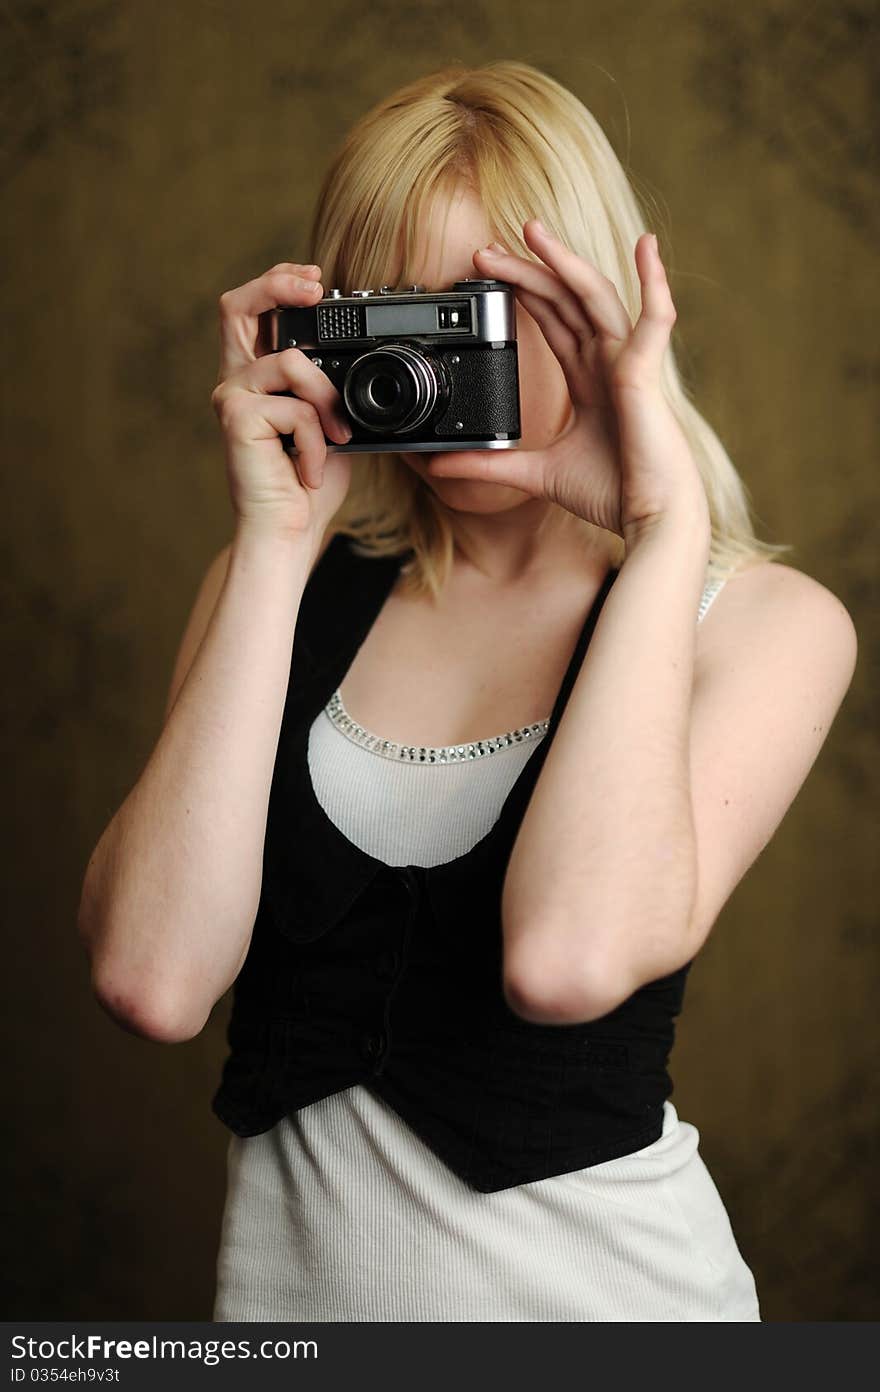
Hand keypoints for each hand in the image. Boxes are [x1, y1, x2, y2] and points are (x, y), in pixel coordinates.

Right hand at [211, 263, 352, 538]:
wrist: (289, 532)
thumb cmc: (308, 484)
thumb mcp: (332, 425)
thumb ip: (332, 389)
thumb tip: (365, 360)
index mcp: (257, 376)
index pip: (252, 311)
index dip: (279, 283)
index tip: (316, 281)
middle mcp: (236, 381)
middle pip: (237, 305)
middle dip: (278, 284)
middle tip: (316, 287)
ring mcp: (231, 398)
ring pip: (291, 362)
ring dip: (327, 401)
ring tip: (336, 440)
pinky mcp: (236, 420)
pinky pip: (295, 409)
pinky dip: (316, 442)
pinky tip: (309, 471)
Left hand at [427, 221, 708, 542]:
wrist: (649, 520)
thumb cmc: (611, 493)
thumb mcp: (535, 474)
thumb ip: (490, 465)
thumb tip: (439, 468)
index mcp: (590, 379)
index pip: (552, 319)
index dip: (522, 292)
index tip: (486, 272)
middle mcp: (609, 363)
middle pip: (565, 300)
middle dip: (527, 269)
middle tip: (486, 248)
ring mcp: (628, 363)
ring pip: (594, 297)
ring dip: (564, 261)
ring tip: (531, 231)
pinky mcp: (645, 374)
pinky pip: (654, 318)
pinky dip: (654, 281)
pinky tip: (645, 247)